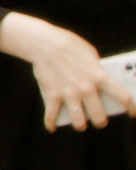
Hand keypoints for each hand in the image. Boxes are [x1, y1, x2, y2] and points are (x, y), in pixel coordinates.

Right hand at [0, 12, 135, 130]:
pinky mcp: (52, 95)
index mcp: (100, 77)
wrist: (42, 42)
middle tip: (99, 120)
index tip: (133, 113)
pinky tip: (52, 126)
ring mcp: (69, 94)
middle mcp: (86, 89)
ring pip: (79, 121)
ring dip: (80, 125)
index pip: (123, 98)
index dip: (132, 108)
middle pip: (99, 116)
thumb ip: (97, 69)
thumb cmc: (67, 44)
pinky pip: (51, 116)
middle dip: (100, 121)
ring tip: (81, 123)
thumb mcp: (91, 54)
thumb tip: (100, 80)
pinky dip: (51, 123)